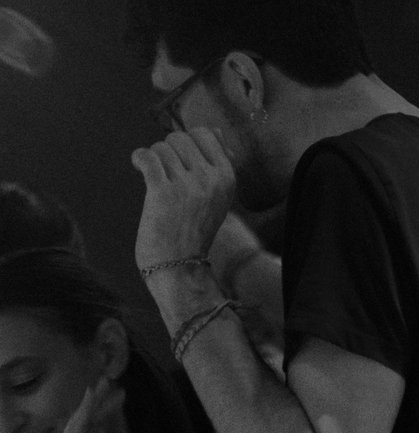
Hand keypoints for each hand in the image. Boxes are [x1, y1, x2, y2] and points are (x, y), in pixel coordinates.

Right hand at [47, 381, 125, 432]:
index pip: (86, 426)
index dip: (98, 409)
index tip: (112, 393)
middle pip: (81, 419)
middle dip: (95, 399)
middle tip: (109, 380)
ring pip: (79, 420)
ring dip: (94, 401)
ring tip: (107, 384)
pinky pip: (78, 429)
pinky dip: (87, 413)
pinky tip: (94, 399)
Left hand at [130, 127, 236, 275]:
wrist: (179, 263)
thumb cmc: (195, 228)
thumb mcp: (217, 196)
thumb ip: (217, 163)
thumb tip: (213, 131)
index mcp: (227, 178)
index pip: (205, 134)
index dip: (187, 141)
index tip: (181, 158)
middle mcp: (210, 179)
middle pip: (179, 138)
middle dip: (167, 150)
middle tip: (166, 170)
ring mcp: (187, 186)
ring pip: (161, 147)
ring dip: (154, 159)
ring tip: (155, 176)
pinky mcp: (162, 192)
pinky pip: (147, 157)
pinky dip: (139, 158)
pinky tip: (139, 166)